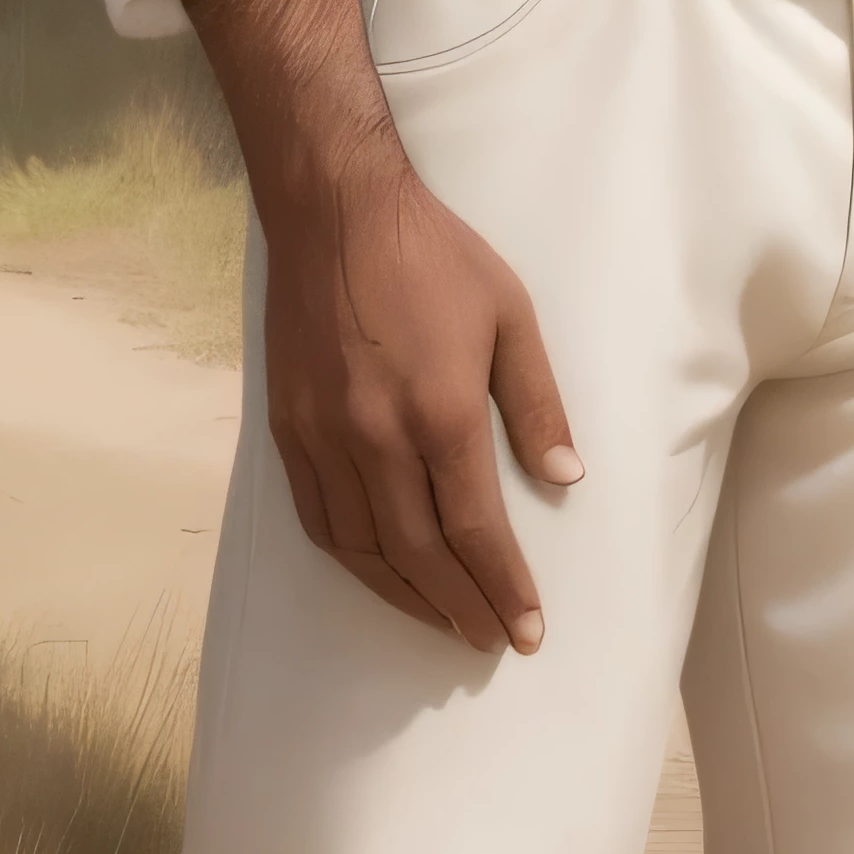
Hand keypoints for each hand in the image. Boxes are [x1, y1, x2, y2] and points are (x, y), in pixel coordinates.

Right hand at [186, 0, 579, 653]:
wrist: (336, 213)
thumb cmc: (435, 257)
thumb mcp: (510, 315)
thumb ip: (537, 403)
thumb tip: (565, 478)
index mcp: (440, 412)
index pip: (475, 528)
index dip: (502, 585)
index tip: (527, 629)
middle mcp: (376, 440)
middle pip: (419, 554)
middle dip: (461, 606)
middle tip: (492, 641)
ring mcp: (325, 440)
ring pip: (364, 550)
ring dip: (406, 597)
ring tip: (446, 621)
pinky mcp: (287, 432)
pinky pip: (320, 522)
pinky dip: (353, 562)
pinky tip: (380, 574)